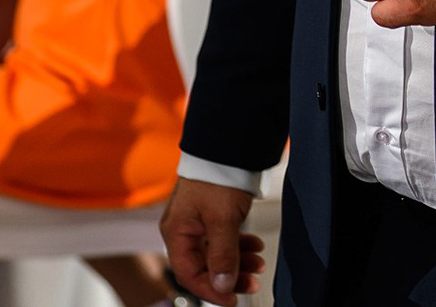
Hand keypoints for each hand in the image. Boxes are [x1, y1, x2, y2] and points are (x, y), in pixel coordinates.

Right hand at [161, 177, 264, 305]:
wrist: (228, 144)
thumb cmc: (217, 177)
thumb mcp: (222, 220)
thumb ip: (222, 255)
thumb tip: (223, 286)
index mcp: (176, 232)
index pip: (189, 274)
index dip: (211, 290)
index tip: (233, 299)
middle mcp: (183, 229)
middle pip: (204, 265)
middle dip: (229, 276)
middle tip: (253, 281)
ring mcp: (197, 221)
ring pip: (216, 252)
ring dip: (238, 261)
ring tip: (259, 263)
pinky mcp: (211, 213)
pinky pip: (223, 238)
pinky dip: (239, 245)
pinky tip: (255, 245)